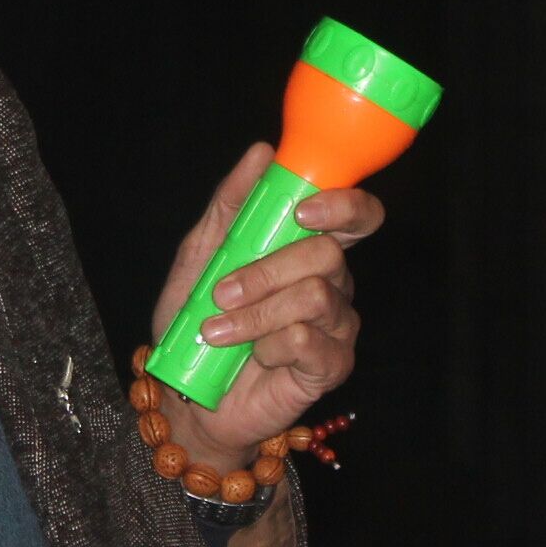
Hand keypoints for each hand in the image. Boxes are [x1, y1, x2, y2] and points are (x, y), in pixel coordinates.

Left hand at [148, 142, 380, 473]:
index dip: (343, 205)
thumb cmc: (198, 319)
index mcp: (308, 249)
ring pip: (313, 297)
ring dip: (254, 313)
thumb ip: (231, 203)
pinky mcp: (332, 367)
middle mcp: (334, 284)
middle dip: (266, 271)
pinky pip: (307, 341)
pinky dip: (267, 346)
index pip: (357, 216)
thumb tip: (262, 152)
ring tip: (218, 332)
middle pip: (327, 255)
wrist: (188, 394)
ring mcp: (338, 326)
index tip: (301, 210)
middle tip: (222, 292)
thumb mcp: (201, 253)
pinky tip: (252, 358)